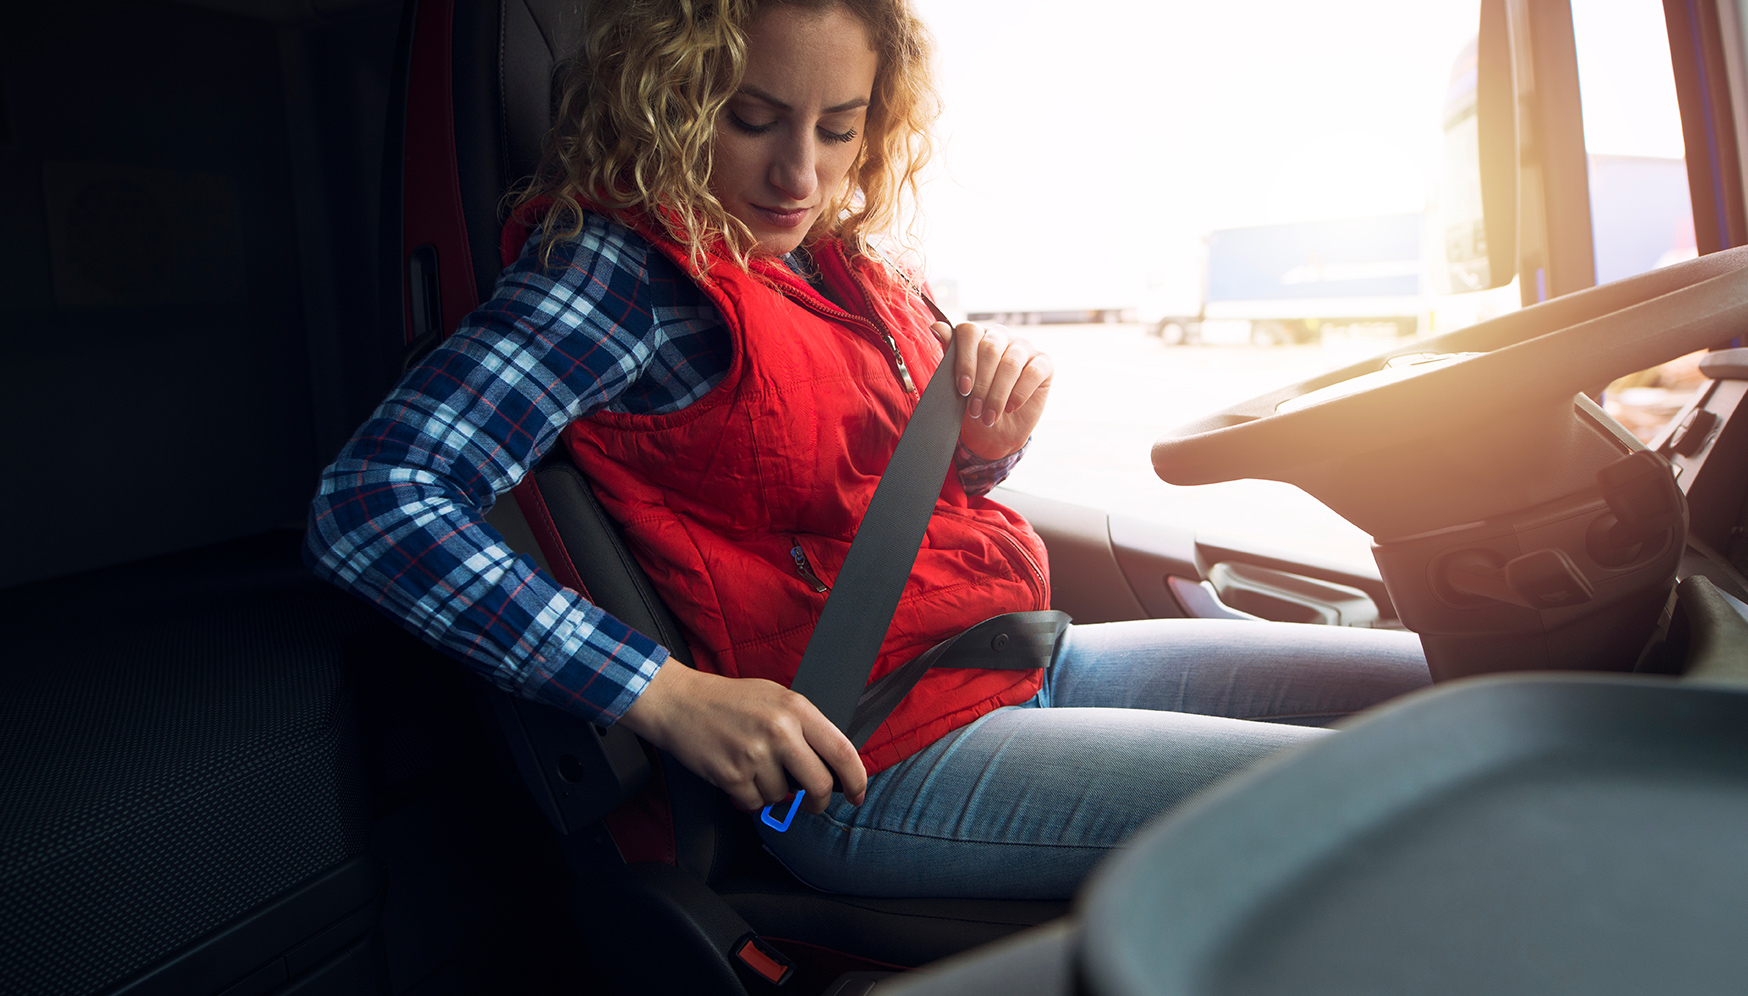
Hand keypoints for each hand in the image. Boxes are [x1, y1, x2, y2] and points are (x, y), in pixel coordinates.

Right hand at [618, 658, 867, 814]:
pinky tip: (739, 775)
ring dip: (773, 792)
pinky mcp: (732, 775)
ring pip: (783, 797)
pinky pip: (756, 804)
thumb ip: (806, 725)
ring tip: (755, 767)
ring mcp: (755, 755)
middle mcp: (779, 731)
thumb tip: (833, 763)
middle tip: (813, 802)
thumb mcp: (776, 698)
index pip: (842, 751)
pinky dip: (750, 798)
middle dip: (819, 801)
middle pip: (820, 785)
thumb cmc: (730, 701)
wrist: (679, 703)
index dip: (856, 779)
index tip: (857, 794)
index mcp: (796, 708)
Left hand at [931, 321, 1053, 459]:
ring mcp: (1024, 347)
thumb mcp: (958, 385)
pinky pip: (1033, 372)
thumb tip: (936, 326)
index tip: (963, 389)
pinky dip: (1019, 393)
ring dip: (998, 394)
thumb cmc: (975, 404)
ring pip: (1011, 363)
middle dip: (981, 384)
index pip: (970, 332)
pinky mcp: (1044, 363)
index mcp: (978, 336)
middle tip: (975, 410)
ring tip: (990, 416)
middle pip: (990, 348)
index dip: (965, 360)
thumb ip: (950, 355)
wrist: (997, 432)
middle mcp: (1001, 336)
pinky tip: (1010, 407)